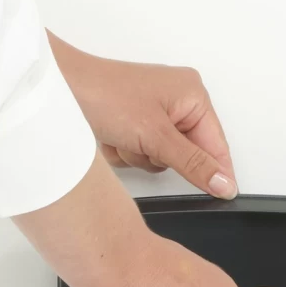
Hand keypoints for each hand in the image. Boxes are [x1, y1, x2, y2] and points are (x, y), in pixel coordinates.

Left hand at [49, 33, 237, 199]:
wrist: (61, 91)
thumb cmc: (105, 95)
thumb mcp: (156, 135)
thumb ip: (194, 164)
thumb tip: (224, 183)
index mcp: (192, 94)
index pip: (216, 144)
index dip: (218, 172)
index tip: (223, 196)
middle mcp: (177, 102)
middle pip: (188, 155)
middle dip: (160, 156)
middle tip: (143, 142)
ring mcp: (154, 114)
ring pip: (161, 160)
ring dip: (139, 156)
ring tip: (122, 136)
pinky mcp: (134, 125)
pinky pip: (141, 156)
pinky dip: (125, 153)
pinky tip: (112, 137)